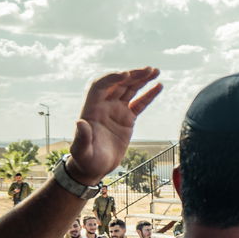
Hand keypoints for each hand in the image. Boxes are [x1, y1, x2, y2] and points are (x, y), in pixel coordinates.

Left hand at [66, 68, 161, 183]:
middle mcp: (104, 106)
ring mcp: (116, 111)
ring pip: (130, 90)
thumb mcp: (82, 151)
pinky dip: (148, 94)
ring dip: (141, 79)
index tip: (126, 75)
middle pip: (118, 84)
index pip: (100, 86)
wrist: (93, 168)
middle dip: (132, 75)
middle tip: (148, 70)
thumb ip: (82, 137)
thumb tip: (80, 122)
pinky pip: (139, 103)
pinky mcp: (127, 119)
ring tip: (155, 71)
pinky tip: (158, 86)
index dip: (112, 78)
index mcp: (91, 109)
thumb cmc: (85, 160)